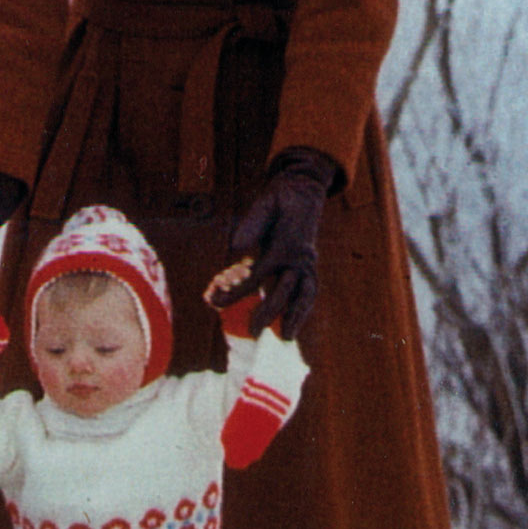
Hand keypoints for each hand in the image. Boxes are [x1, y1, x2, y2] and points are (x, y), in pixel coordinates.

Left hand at [211, 148, 339, 337]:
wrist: (305, 190)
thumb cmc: (280, 198)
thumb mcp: (265, 202)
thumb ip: (252, 224)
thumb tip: (236, 248)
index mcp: (285, 244)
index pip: (258, 274)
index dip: (237, 290)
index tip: (216, 302)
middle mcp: (300, 257)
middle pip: (284, 290)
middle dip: (268, 312)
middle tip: (252, 333)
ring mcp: (309, 262)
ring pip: (306, 294)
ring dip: (297, 317)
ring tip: (287, 338)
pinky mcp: (311, 266)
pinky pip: (310, 291)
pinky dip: (303, 308)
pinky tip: (294, 324)